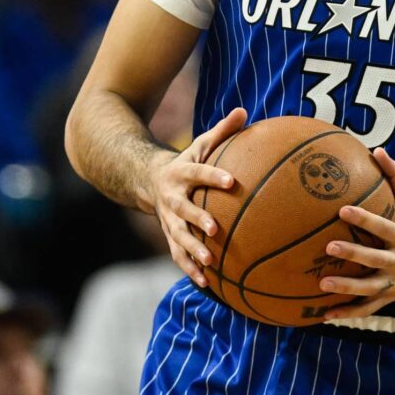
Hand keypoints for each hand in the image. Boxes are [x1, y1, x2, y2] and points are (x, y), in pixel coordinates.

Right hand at [146, 107, 247, 287]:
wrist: (150, 180)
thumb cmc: (188, 161)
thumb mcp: (201, 143)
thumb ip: (222, 130)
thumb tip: (244, 111)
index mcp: (181, 173)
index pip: (198, 172)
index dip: (213, 176)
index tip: (232, 182)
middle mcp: (171, 197)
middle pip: (183, 210)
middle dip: (197, 220)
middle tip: (215, 229)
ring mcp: (167, 219)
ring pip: (178, 237)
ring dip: (192, 251)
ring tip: (210, 262)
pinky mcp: (168, 235)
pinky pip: (178, 255)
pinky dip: (190, 269)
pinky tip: (207, 283)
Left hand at [318, 148, 394, 318]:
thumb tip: (377, 151)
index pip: (385, 227)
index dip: (365, 219)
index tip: (343, 209)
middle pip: (376, 259)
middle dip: (354, 253)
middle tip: (329, 245)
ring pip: (370, 289)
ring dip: (347, 288)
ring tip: (322, 284)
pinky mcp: (390, 299)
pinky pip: (367, 309)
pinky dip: (347, 313)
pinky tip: (324, 315)